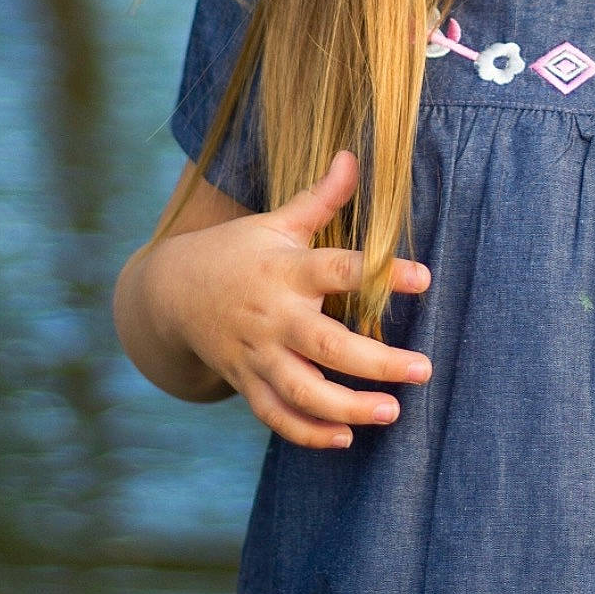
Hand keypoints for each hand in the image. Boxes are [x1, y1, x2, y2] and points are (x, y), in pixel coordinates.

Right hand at [153, 151, 431, 447]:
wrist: (170, 292)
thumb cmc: (237, 251)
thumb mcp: (276, 221)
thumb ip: (320, 198)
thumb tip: (353, 156)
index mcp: (287, 270)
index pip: (339, 269)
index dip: (381, 273)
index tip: (424, 278)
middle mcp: (274, 317)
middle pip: (326, 345)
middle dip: (376, 362)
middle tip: (422, 369)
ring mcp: (257, 355)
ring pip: (302, 390)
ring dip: (347, 407)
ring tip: (391, 413)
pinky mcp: (246, 382)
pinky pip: (276, 416)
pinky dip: (307, 432)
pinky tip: (344, 438)